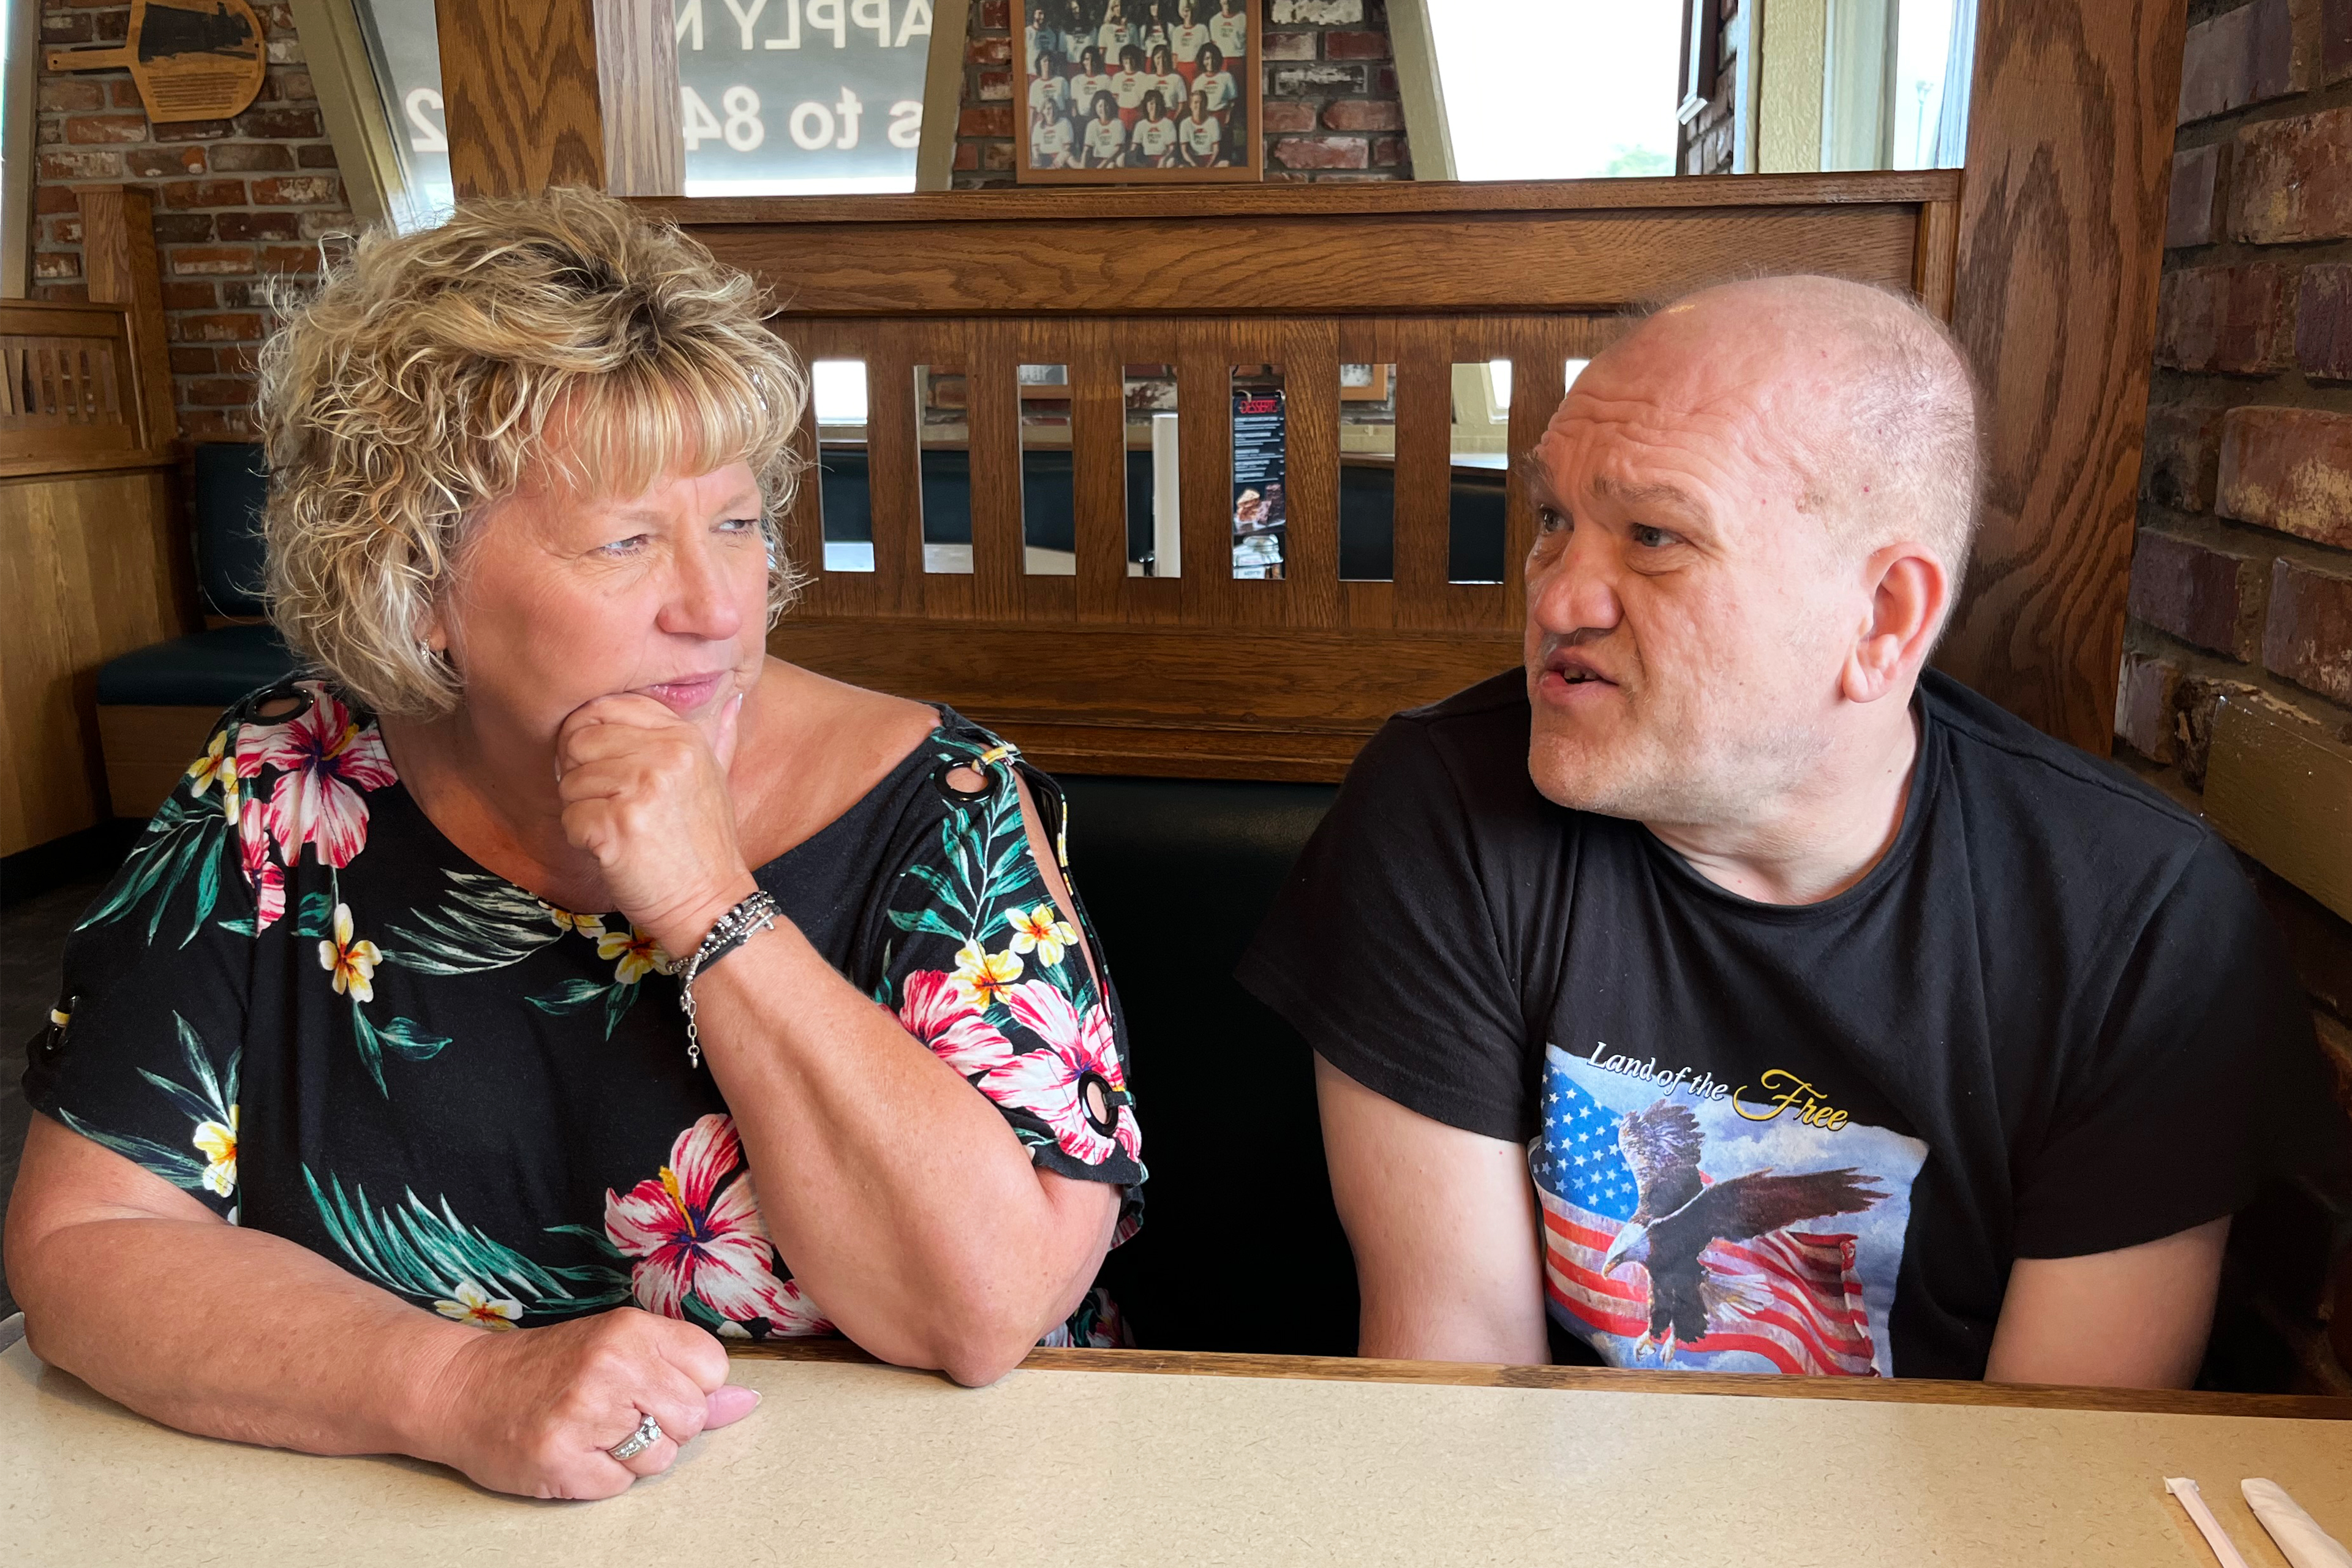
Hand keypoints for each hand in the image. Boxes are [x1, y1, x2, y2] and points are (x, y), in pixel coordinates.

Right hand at [415, 1308, 759, 1499]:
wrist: (461, 1389)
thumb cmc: (547, 1367)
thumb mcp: (616, 1348)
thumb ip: (682, 1372)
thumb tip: (747, 1403)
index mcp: (631, 1330)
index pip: (713, 1369)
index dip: (691, 1387)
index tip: (654, 1385)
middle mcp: (612, 1366)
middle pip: (692, 1419)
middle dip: (664, 1425)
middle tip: (617, 1412)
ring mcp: (584, 1415)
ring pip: (661, 1457)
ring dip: (633, 1456)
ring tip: (592, 1431)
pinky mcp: (560, 1461)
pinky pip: (619, 1486)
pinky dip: (600, 1478)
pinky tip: (573, 1452)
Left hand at [556, 692, 758, 955]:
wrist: (710, 902)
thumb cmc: (701, 842)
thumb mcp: (712, 775)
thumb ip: (712, 731)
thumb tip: (734, 693)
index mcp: (682, 736)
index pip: (603, 707)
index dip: (587, 735)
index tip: (602, 765)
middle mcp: (664, 755)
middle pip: (577, 740)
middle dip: (580, 774)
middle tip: (610, 804)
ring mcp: (641, 790)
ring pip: (568, 782)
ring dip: (582, 810)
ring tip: (620, 829)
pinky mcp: (617, 827)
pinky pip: (569, 818)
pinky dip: (582, 840)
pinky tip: (614, 851)